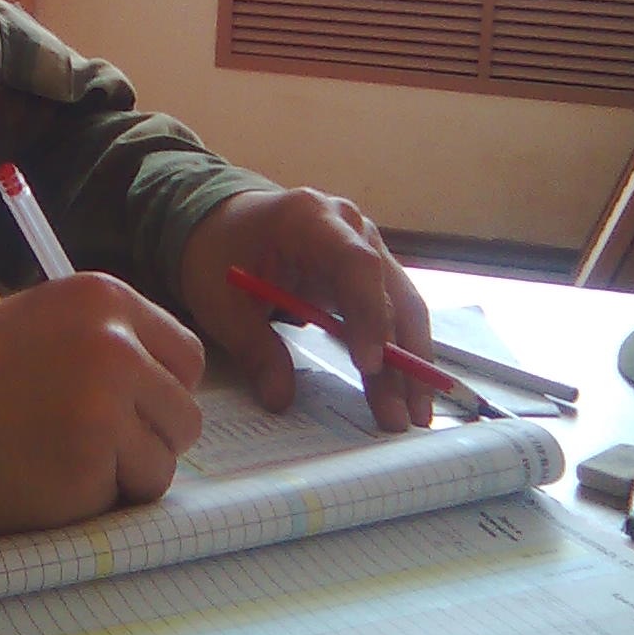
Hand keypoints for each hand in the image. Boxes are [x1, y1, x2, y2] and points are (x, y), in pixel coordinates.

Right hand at [0, 273, 203, 535]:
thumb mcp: (45, 320)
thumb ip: (108, 342)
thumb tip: (162, 387)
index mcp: (107, 300)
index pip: (187, 357)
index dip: (163, 391)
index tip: (133, 408)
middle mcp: (117, 347)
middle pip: (184, 415)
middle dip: (149, 438)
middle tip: (95, 444)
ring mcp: (106, 409)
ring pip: (161, 464)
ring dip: (122, 475)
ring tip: (62, 459)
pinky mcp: (89, 466)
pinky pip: (121, 499)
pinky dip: (90, 501)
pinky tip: (44, 478)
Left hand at [178, 187, 432, 431]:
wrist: (221, 225)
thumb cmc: (220, 254)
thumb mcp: (222, 301)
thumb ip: (253, 348)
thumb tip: (280, 400)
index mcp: (310, 218)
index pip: (356, 263)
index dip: (369, 314)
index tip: (369, 365)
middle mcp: (351, 228)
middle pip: (390, 291)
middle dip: (402, 355)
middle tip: (406, 414)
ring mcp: (365, 248)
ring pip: (401, 306)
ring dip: (409, 362)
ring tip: (414, 416)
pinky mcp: (367, 274)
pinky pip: (391, 314)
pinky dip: (397, 353)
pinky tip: (402, 394)